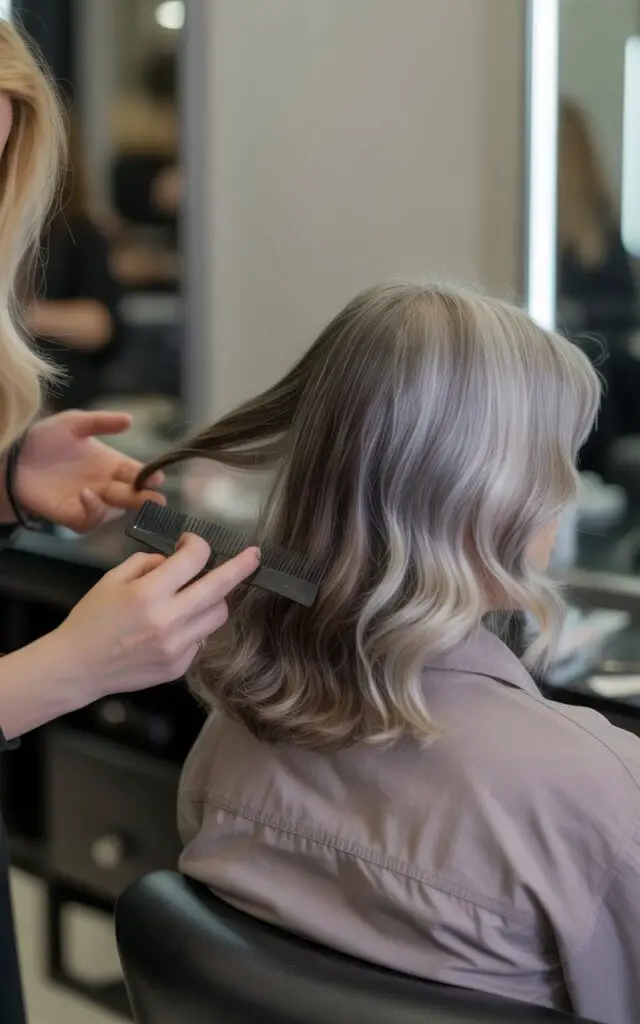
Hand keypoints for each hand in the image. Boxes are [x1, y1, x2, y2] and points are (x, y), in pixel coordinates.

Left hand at [14, 410, 164, 530]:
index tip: (158, 478)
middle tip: (157, 499)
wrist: (14, 458)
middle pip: (131, 495)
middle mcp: (104, 485)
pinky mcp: (72, 515)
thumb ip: (101, 422)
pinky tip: (87, 494)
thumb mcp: (74, 423)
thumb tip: (130, 419)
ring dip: (124, 505)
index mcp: (110, 464)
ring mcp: (89, 502)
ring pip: (115, 511)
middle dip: (146, 498)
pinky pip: (89, 520)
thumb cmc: (43, 439)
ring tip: (129, 495)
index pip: (136, 473)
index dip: (149, 476)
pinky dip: (93, 510)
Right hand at [55, 536, 259, 697]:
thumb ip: (149, 563)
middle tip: (255, 555)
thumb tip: (177, 560)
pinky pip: (201, 639)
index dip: (198, 543)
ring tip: (198, 594)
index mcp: (148, 594)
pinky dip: (195, 627)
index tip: (192, 542)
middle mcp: (168, 620)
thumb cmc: (92, 619)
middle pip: (220, 588)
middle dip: (242, 567)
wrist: (77, 667)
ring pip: (218, 615)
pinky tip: (173, 627)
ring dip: (215, 599)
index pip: (194, 558)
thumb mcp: (113, 579)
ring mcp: (177, 647)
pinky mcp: (179, 667)